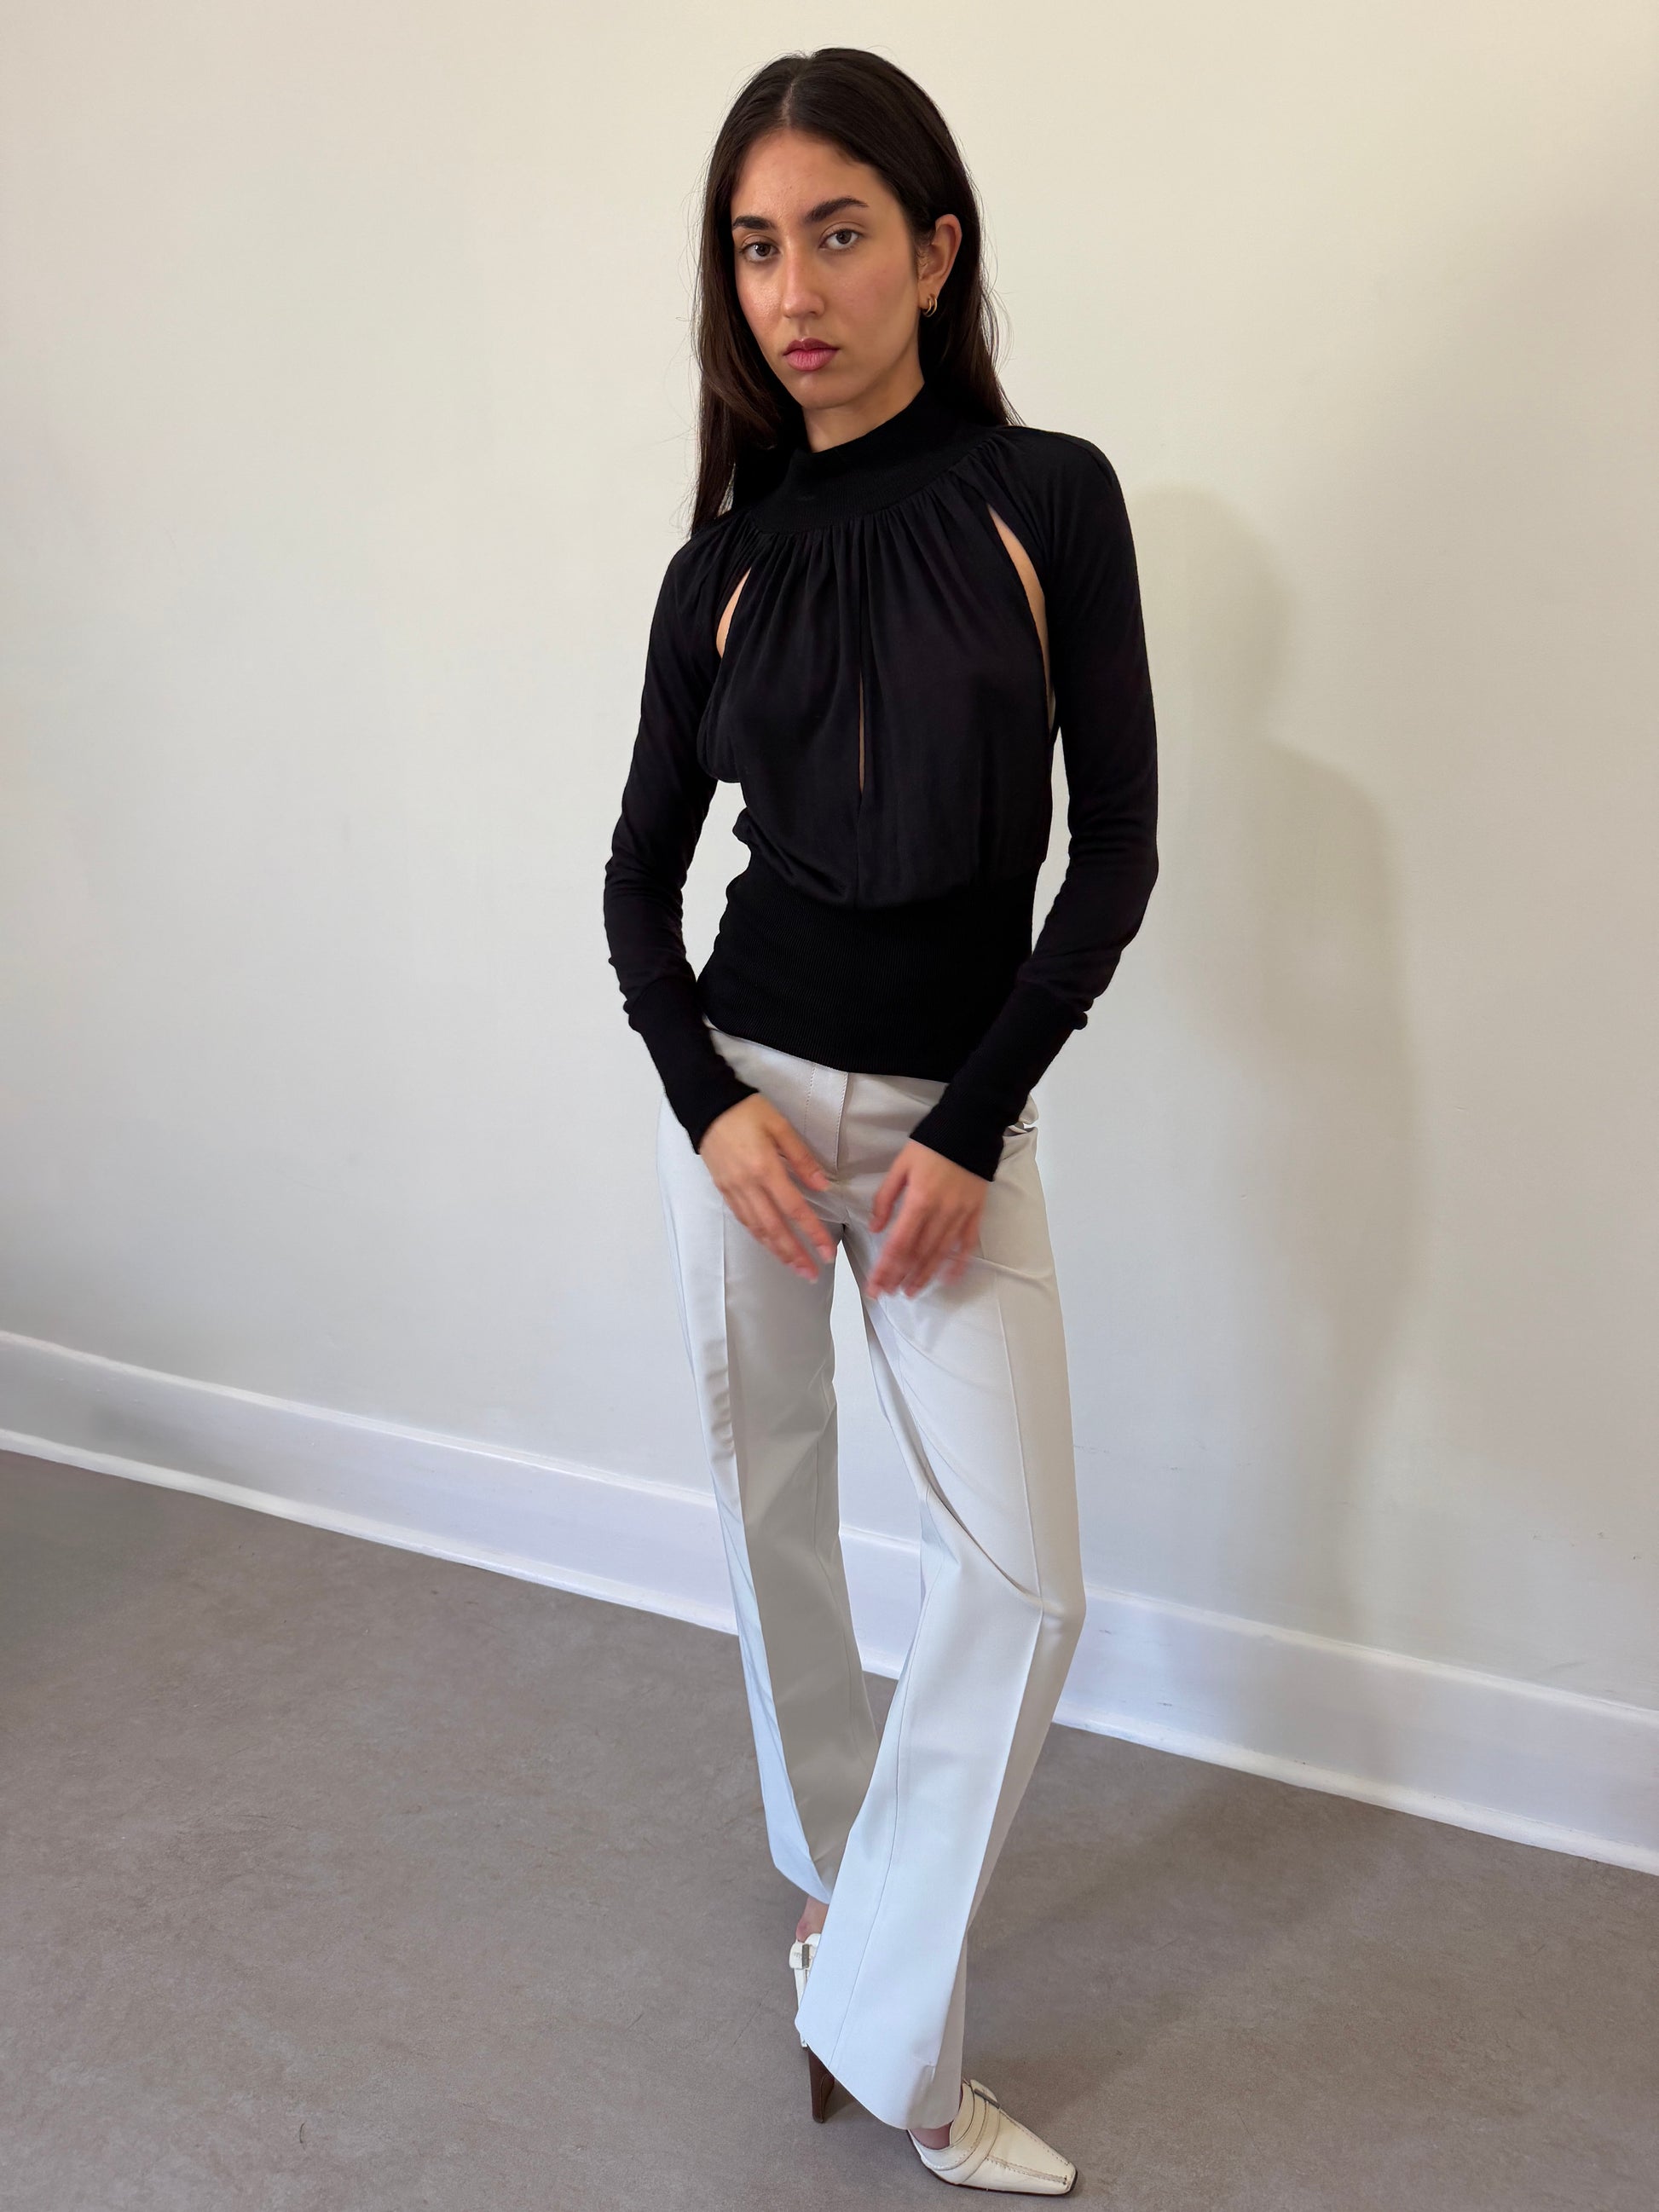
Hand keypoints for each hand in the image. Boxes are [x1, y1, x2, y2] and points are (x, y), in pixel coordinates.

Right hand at [697, 1094, 837, 1279]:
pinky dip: (758, 1236)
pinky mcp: (723, 1189)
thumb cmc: (747, 1111)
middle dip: (795, 1254)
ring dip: (777, 1251)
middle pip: (775, 1228)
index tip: (827, 1252)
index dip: (812, 1233)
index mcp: (765, 1169)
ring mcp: (733, 1190)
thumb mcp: (780, 1126)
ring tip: (794, 1267)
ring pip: (757, 1228)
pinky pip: (743, 1219)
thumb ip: (801, 1158)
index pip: (794, 1209)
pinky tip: (769, 1245)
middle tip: (812, 1274)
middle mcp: (748, 1185)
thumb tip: (822, 1186)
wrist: (706, 1105)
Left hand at [866, 1140, 987, 1296]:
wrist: (970, 1127)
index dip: (886, 1267)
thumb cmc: (931, 1144)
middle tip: (887, 1294)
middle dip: (900, 1276)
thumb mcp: (901, 1165)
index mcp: (919, 1200)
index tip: (876, 1284)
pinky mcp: (975, 1213)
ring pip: (940, 1253)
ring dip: (924, 1275)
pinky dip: (958, 1263)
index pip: (899, 1243)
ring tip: (911, 1291)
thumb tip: (875, 1227)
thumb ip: (885, 1198)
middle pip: (918, 1253)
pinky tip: (947, 1278)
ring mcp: (961, 1215)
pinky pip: (967, 1244)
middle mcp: (941, 1213)